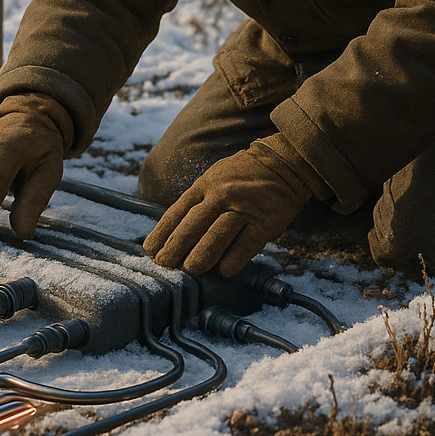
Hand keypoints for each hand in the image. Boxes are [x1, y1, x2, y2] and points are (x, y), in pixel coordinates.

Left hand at [142, 138, 317, 276]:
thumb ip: (197, 202)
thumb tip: (174, 233)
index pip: (178, 211)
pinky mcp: (265, 222)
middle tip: (165, 264)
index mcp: (205, 185)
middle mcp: (222, 195)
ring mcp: (244, 208)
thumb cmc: (242, 175)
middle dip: (176, 247)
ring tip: (190, 270)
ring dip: (201, 255)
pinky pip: (246, 244)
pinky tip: (223, 271)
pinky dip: (234, 259)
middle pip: (194, 225)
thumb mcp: (214, 178)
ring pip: (217, 235)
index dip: (163, 232)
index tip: (150, 249)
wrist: (283, 164)